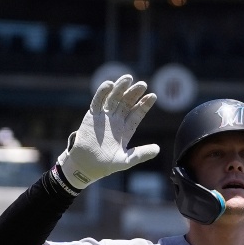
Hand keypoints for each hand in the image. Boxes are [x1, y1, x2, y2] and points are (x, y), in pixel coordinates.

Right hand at [56, 75, 159, 189]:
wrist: (85, 166)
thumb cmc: (106, 165)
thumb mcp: (127, 160)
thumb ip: (141, 154)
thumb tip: (158, 149)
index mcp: (126, 130)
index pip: (137, 113)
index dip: (144, 104)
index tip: (153, 96)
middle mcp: (116, 120)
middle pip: (127, 103)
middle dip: (134, 93)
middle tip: (143, 84)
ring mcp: (104, 117)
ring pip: (113, 98)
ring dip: (120, 88)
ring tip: (128, 78)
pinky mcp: (91, 116)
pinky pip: (98, 101)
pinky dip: (103, 92)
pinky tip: (110, 84)